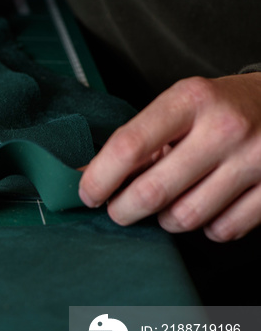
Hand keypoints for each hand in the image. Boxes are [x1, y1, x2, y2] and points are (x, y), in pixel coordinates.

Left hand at [79, 73, 260, 241]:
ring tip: (169, 202)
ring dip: (166, 219)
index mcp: (191, 100)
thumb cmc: (220, 108)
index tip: (88, 194)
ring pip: (184, 218)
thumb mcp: (179, 107)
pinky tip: (207, 206)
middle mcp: (224, 128)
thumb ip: (138, 141)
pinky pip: (221, 230)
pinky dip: (206, 227)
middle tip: (119, 209)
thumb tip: (88, 178)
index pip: (129, 146)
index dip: (99, 178)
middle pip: (152, 192)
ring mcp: (255, 160)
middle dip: (123, 210)